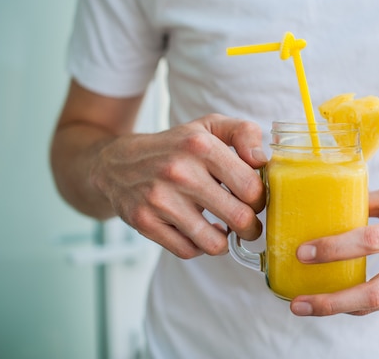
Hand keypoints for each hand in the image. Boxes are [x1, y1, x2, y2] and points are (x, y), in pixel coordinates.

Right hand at [91, 113, 266, 257]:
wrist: (117, 163)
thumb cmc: (176, 147)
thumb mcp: (210, 127)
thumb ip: (244, 134)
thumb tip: (262, 161)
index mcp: (201, 146)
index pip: (251, 187)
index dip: (260, 199)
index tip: (255, 201)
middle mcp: (179, 172)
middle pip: (239, 218)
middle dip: (251, 227)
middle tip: (249, 225)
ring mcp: (159, 199)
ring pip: (214, 242)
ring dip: (226, 241)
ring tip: (225, 230)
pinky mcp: (145, 222)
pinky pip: (188, 251)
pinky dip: (200, 246)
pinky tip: (200, 231)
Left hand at [290, 188, 378, 315]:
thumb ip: (373, 201)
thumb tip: (337, 202)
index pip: (371, 241)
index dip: (335, 248)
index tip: (304, 252)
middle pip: (373, 291)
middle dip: (331, 302)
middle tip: (298, 303)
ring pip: (378, 304)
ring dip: (339, 307)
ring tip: (307, 305)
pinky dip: (360, 302)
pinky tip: (338, 298)